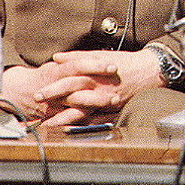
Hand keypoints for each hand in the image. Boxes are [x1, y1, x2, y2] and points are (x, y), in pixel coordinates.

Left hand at [39, 48, 163, 126]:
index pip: (68, 79)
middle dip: (53, 101)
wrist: (148, 71)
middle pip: (71, 94)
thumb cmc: (123, 62)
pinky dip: (80, 124)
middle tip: (39, 109)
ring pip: (80, 110)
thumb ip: (77, 56)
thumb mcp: (99, 54)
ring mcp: (104, 99)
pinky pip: (93, 119)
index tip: (37, 92)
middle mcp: (97, 86)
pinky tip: (69, 130)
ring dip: (63, 118)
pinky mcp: (111, 108)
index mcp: (92, 72)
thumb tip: (57, 58)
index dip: (51, 86)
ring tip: (48, 125)